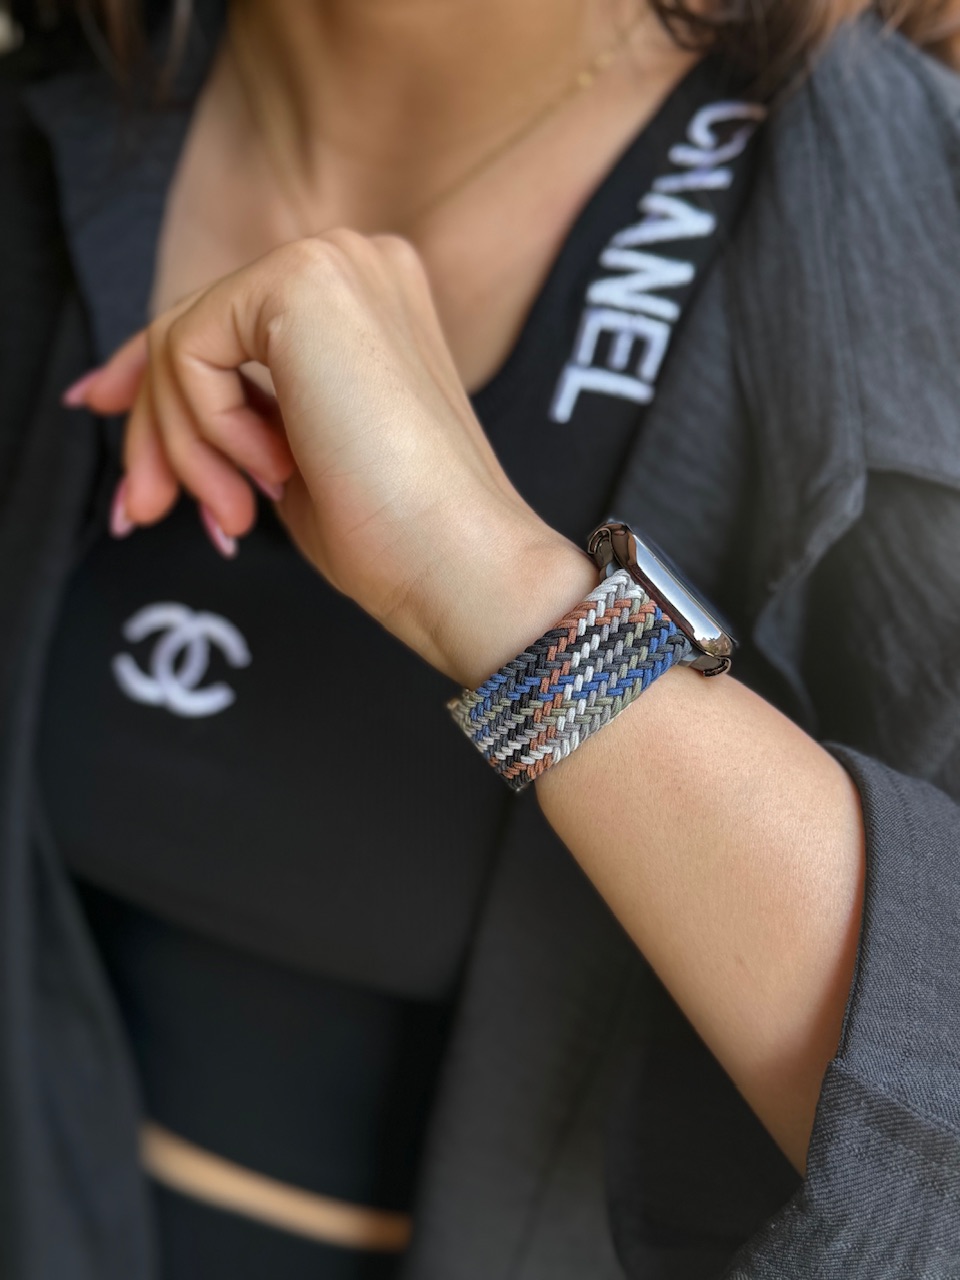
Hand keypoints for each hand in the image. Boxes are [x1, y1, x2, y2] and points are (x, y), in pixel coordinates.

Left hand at [66, 232, 594, 685]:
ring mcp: (333, 264)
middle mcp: (354, 263)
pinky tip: (271, 472)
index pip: (228, 323)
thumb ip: (237, 409)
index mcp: (366, 302)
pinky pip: (189, 349)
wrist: (460, 560)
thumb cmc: (398, 534)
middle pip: (195, 330)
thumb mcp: (293, 454)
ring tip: (236, 513)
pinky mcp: (302, 284)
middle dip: (156, 431)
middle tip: (145, 508)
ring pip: (183, 342)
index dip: (157, 381)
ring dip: (185, 447)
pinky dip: (205, 428)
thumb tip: (139, 401)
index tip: (111, 424)